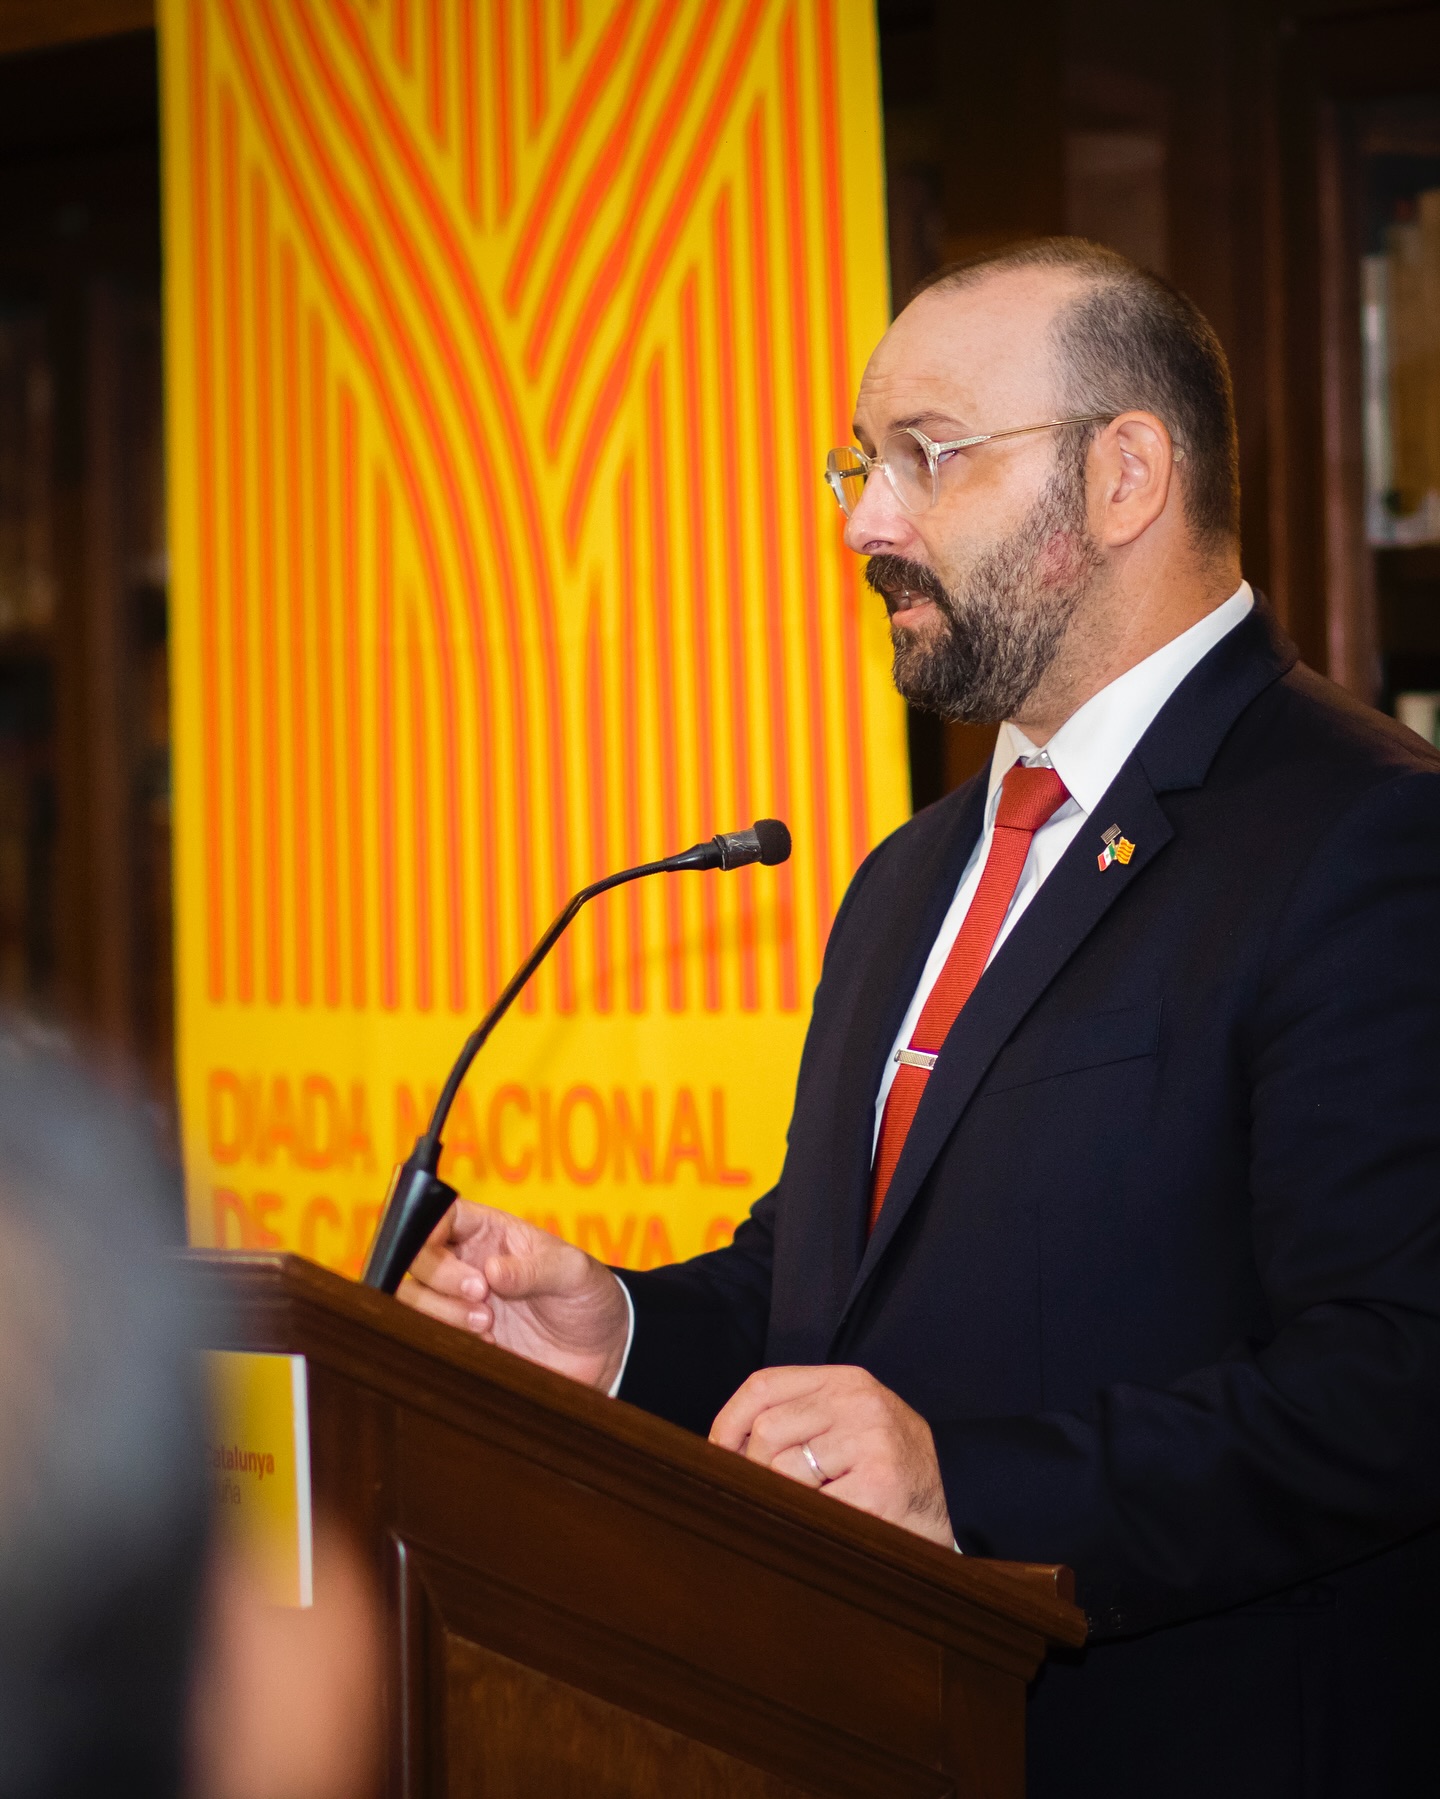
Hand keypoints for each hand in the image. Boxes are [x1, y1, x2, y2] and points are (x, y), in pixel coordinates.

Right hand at [395, 1201, 629, 1390]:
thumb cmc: (589, 1296)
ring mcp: (460, 1304)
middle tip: (481, 1296)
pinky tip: (488, 1345)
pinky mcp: (463, 1339)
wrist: (602, 1350)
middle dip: (441, 1278)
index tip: (449, 1255)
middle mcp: (467, 1265)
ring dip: (441, 1312)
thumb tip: (492, 1270)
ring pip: (413, 1299)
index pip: (441, 1216)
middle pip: (417, 1259)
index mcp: (491, 1234)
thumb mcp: (573, 1273)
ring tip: (488, 1324)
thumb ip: (534, 1269)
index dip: (429, 1228)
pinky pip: (429, 1336)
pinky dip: (449, 1340)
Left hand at [710, 1365, 952, 1546]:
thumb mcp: (849, 1421)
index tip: (718, 1452)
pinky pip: (813, 1506)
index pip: (764, 1385)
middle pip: (766, 1430)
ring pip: (783, 1470)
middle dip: (753, 1469)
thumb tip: (722, 1447)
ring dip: (787, 1497)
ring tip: (815, 1504)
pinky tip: (837, 1520)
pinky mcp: (878, 1486)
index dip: (728, 1421)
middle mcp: (858, 1402)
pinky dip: (813, 1520)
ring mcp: (870, 1442)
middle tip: (769, 1492)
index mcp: (846, 1380)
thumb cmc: (890, 1464)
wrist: (959, 1498)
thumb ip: (799, 1417)